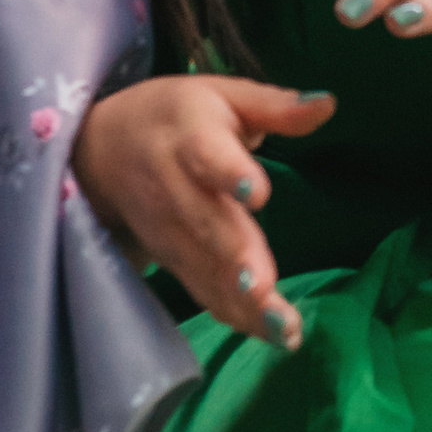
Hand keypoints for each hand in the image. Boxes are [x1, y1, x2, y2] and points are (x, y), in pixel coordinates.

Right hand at [70, 75, 334, 346]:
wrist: (102, 147)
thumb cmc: (179, 116)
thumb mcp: (223, 96)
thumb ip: (276, 106)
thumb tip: (328, 103)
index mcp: (192, 138)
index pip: (207, 156)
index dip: (230, 173)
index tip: (257, 192)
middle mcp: (175, 188)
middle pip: (204, 224)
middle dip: (234, 258)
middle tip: (263, 287)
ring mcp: (169, 231)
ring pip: (204, 268)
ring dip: (242, 302)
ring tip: (284, 327)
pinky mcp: (171, 260)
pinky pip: (203, 290)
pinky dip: (237, 316)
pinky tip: (275, 335)